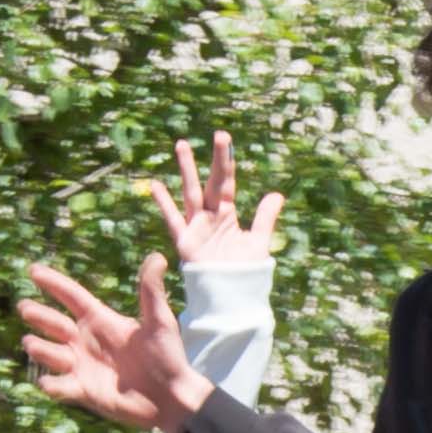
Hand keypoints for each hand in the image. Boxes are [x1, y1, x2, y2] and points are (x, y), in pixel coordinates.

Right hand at [18, 258, 215, 432]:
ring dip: (39, 348)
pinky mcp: (83, 391)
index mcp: (101, 320)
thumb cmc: (169, 357)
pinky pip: (59, 387)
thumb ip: (152, 291)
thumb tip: (157, 257)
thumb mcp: (160, 322)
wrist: (172, 397)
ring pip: (50, 353)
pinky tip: (46, 381)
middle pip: (54, 323)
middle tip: (25, 308)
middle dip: (38, 315)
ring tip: (31, 343)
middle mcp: (86, 341)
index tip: (33, 270)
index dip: (53, 283)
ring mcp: (82, 366)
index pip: (71, 296)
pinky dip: (50, 384)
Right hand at [157, 135, 281, 271]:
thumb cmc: (244, 273)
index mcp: (226, 214)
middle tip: (218, 134)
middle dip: (213, 159)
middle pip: (211, 181)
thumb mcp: (258, 242)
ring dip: (186, 169)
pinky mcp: (186, 241)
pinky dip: (164, 203)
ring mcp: (196, 226)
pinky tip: (154, 185)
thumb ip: (265, 218)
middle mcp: (210, 216)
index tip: (225, 138)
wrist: (231, 298)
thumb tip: (276, 193)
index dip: (226, 161)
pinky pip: (174, 219)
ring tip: (181, 144)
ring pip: (191, 192)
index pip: (226, 182)